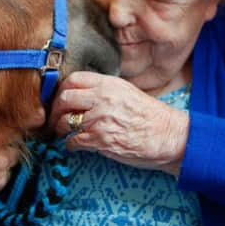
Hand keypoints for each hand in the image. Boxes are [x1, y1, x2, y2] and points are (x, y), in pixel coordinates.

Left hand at [49, 71, 188, 175]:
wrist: (169, 136)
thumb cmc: (150, 116)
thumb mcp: (127, 92)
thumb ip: (104, 90)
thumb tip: (80, 95)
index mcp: (109, 84)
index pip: (73, 79)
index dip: (61, 90)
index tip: (60, 100)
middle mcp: (103, 98)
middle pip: (64, 98)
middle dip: (55, 111)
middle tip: (55, 119)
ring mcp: (101, 119)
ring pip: (65, 121)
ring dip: (60, 129)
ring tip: (64, 133)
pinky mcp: (101, 140)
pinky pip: (73, 141)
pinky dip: (70, 145)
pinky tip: (74, 146)